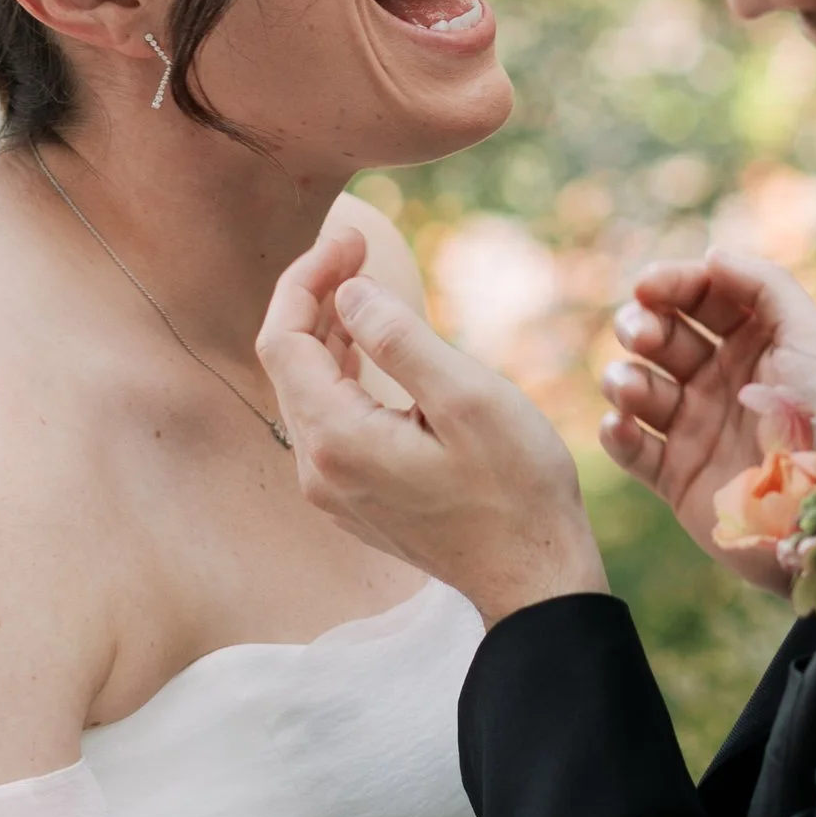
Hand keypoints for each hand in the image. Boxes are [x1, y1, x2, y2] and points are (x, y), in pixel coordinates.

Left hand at [260, 228, 609, 626]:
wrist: (533, 577)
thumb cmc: (516, 489)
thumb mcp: (467, 398)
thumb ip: (400, 339)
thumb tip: (348, 292)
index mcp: (336, 439)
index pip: (282, 339)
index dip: (307, 278)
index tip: (354, 239)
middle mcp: (317, 469)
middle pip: (287, 363)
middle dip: (315, 297)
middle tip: (360, 248)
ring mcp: (332, 490)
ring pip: (306, 392)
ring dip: (327, 334)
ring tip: (364, 286)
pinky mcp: (354, 499)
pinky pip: (327, 421)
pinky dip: (341, 373)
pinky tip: (370, 351)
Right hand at [597, 253, 815, 593]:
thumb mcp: (815, 336)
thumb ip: (765, 285)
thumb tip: (711, 254)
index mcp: (758, 341)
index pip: (701, 296)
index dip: (671, 284)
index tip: (648, 286)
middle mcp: (724, 379)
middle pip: (662, 336)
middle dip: (642, 327)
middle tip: (640, 335)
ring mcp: (699, 428)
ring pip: (637, 388)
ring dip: (623, 379)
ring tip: (631, 389)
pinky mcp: (680, 478)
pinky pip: (632, 451)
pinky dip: (616, 434)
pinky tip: (620, 425)